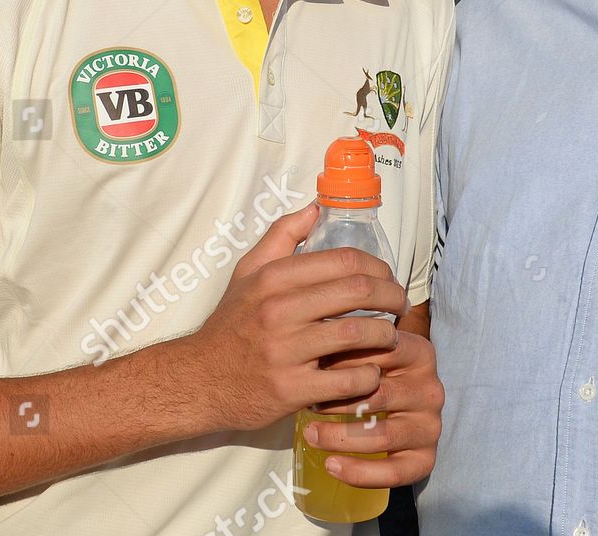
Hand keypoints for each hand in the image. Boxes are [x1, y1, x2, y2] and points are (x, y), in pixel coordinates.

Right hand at [174, 204, 408, 433]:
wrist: (197, 380)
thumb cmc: (231, 324)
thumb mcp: (247, 273)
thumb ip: (281, 236)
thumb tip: (316, 207)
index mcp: (274, 278)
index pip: (345, 260)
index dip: (379, 267)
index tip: (388, 278)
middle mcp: (279, 310)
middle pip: (358, 291)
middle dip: (392, 296)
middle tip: (401, 306)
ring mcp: (285, 351)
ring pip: (357, 333)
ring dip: (386, 335)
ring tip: (391, 337)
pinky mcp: (290, 389)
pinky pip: (346, 379)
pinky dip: (368, 375)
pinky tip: (370, 372)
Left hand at [306, 329, 443, 487]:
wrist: (408, 405)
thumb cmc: (380, 373)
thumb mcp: (372, 351)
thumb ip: (351, 347)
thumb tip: (312, 352)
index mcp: (421, 355)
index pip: (382, 353)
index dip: (343, 361)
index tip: (314, 367)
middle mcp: (430, 390)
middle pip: (379, 396)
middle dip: (336, 402)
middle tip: (307, 403)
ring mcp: (430, 426)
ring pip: (383, 436)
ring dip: (340, 437)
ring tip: (311, 434)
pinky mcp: (426, 458)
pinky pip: (393, 472)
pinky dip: (359, 472)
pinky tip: (331, 465)